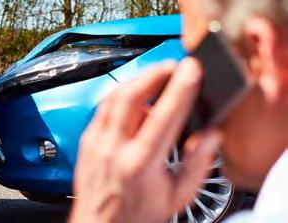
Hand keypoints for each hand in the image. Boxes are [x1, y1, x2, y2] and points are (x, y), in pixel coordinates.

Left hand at [70, 58, 221, 222]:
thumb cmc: (135, 215)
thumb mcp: (176, 197)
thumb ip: (197, 165)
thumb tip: (211, 136)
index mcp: (140, 164)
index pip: (162, 117)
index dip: (179, 89)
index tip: (191, 69)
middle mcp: (113, 149)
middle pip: (130, 97)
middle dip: (153, 74)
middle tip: (172, 66)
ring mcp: (95, 143)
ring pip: (112, 98)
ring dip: (136, 80)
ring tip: (155, 75)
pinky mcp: (86, 141)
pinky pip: (102, 109)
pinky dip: (119, 96)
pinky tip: (133, 97)